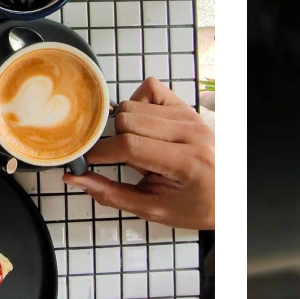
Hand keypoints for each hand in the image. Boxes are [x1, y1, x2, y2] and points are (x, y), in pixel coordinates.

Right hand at [61, 77, 213, 228]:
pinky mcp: (187, 107)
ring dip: (126, 127)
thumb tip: (75, 178)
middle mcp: (191, 132)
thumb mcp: (154, 209)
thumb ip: (112, 194)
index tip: (88, 162)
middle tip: (127, 162)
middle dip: (115, 142)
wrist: (224, 195)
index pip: (130, 145)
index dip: (101, 153)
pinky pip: (150, 89)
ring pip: (134, 105)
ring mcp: (190, 116)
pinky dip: (138, 105)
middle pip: (127, 120)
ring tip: (140, 149)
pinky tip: (144, 127)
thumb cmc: (193, 205)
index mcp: (186, 161)